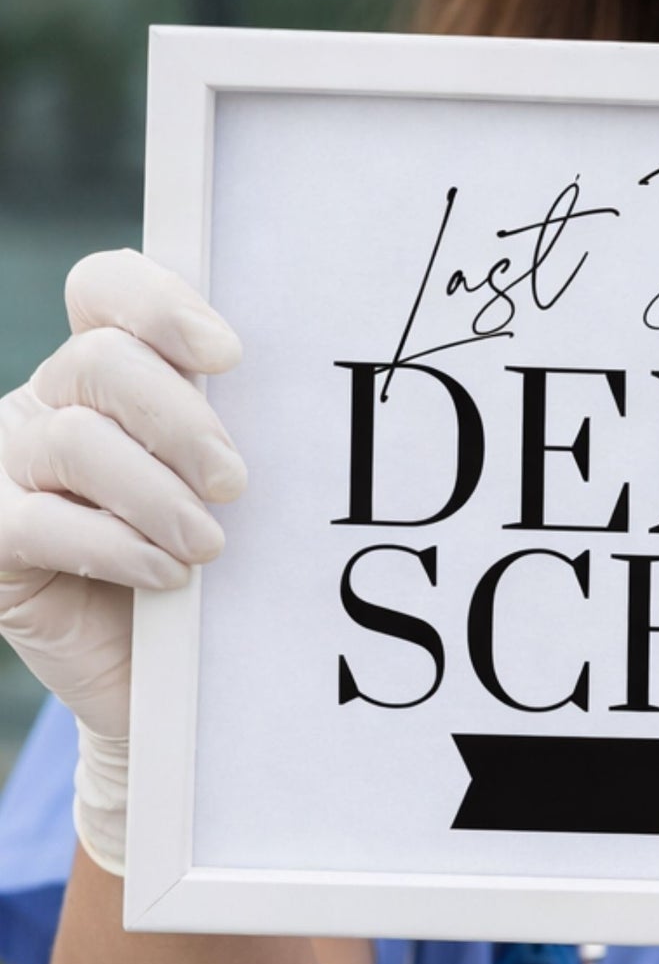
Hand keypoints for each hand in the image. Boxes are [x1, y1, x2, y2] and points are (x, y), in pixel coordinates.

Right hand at [0, 248, 244, 870]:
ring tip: (210, 546)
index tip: (229, 357)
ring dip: (156, 494)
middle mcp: (51, 404)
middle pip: (100, 362)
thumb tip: (323, 395)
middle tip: (235, 482)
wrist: (167, 675)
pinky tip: (167, 575)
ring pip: (72, 441)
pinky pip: (35, 522)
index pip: (107, 289)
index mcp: (110, 368)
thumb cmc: (214, 565)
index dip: (160, 304)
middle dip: (181, 420)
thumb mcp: (231, 488)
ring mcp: (12, 467)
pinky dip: (115, 546)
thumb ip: (245, 430)